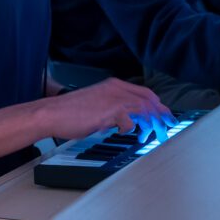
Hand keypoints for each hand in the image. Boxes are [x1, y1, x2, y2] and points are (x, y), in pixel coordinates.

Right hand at [43, 78, 174, 142]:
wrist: (52, 112)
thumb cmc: (69, 111)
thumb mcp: (96, 103)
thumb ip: (113, 107)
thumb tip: (128, 120)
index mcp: (114, 85)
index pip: (144, 93)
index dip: (157, 105)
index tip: (163, 115)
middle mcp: (116, 89)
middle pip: (149, 100)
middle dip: (161, 114)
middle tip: (167, 126)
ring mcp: (113, 99)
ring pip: (144, 109)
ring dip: (151, 123)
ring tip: (153, 135)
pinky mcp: (109, 111)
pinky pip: (130, 121)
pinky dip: (132, 129)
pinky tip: (127, 133)